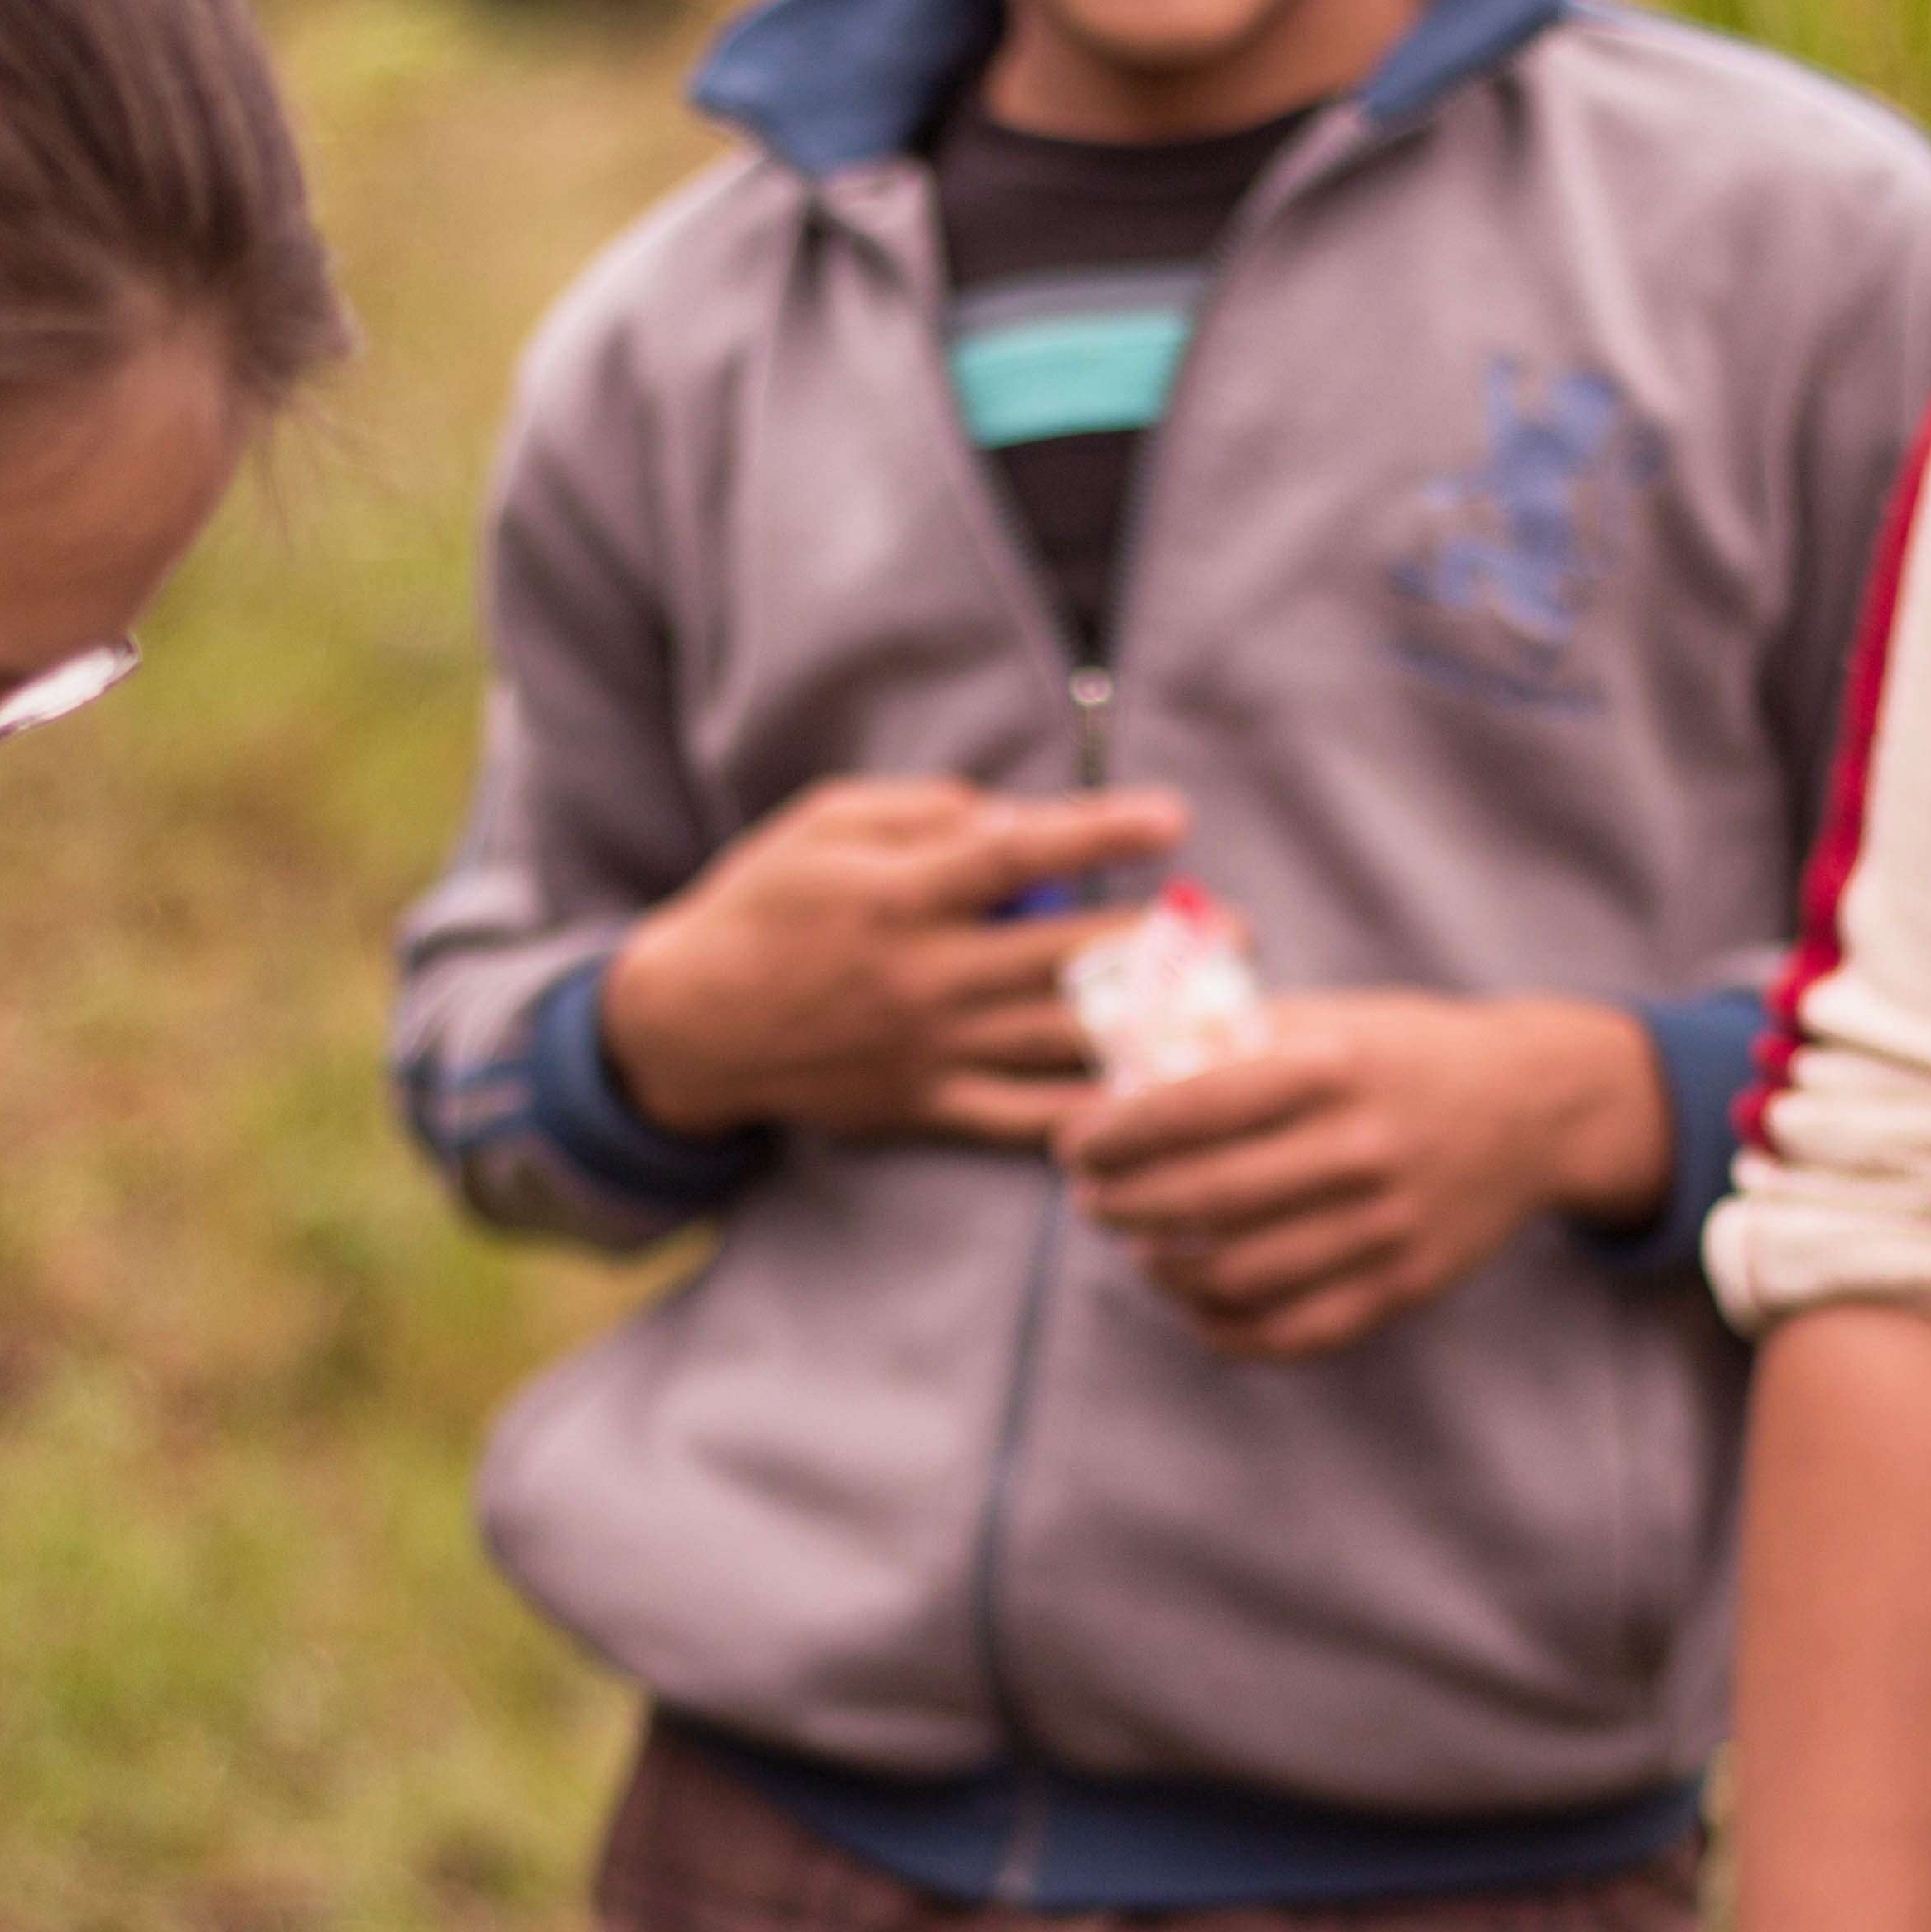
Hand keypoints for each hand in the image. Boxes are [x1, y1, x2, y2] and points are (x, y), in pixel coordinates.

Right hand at [601, 779, 1186, 1141]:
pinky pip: (1023, 1118)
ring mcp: (927, 1049)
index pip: (1018, 855)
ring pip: (1059, 1040)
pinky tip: (1156, 1103)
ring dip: (1151, 1027)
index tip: (1173, 819)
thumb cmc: (765, 903)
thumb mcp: (825, 823)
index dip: (1101, 833)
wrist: (691, 1023)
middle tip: (1240, 929)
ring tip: (1224, 1012)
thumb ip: (924, 813)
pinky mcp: (924, 1106)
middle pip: (1064, 957)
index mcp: (899, 893)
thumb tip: (1016, 818)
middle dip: (1162, 943)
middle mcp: (922, 975)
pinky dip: (1090, 1114)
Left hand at [1060, 991, 1665, 1359]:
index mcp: (1331, 1065)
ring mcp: (1385, 1225)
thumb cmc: (1405, 1053)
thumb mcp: (1331, 1019)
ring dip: (1161, 1270)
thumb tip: (1117, 1073)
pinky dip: (1223, 1328)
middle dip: (1118, 1205)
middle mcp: (1359, 1147)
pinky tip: (1194, 1302)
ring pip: (1233, 1276)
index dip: (1107, 1136)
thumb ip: (1233, 1042)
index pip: (1185, 1110)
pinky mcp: (1405, 1285)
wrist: (1536, 1105)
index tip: (1069, 1145)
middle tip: (1090, 1200)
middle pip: (1197, 1199)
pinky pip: (1291, 1332)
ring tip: (1141, 1248)